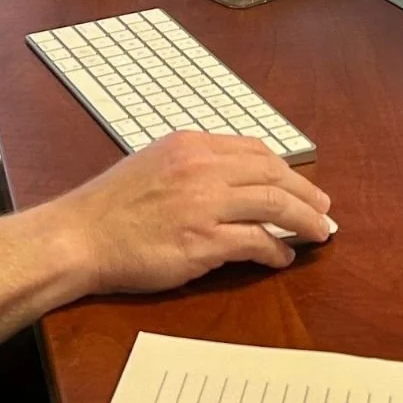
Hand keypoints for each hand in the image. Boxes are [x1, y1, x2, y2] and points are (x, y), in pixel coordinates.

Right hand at [42, 131, 333, 295]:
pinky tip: (282, 258)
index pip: (254, 150)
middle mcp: (202, 167)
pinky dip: (276, 250)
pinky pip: (256, 243)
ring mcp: (204, 204)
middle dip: (306, 193)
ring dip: (304, 220)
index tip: (298, 184)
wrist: (79, 236)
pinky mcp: (204, 241)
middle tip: (323, 210)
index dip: (284, 169)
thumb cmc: (109, 207)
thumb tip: (230, 182)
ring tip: (318, 233)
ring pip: (274, 205)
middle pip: (273, 174)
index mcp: (190, 144)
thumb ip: (192, 166)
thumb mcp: (152, 163)